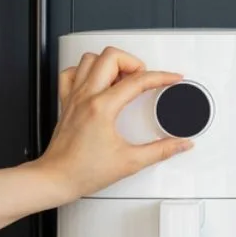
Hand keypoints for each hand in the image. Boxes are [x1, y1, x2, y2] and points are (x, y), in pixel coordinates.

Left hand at [34, 46, 192, 201]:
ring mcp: (74, 97)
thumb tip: (180, 143)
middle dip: (134, 62)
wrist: (55, 179)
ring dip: (110, 63)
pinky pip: (71, 73)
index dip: (161, 77)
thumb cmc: (82, 171)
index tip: (171, 79)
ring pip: (90, 59)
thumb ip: (161, 150)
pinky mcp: (66, 103)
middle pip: (111, 57)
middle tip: (144, 78)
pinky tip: (97, 81)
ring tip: (123, 78)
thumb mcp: (130, 162)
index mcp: (102, 107)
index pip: (137, 81)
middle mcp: (86, 97)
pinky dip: (85, 71)